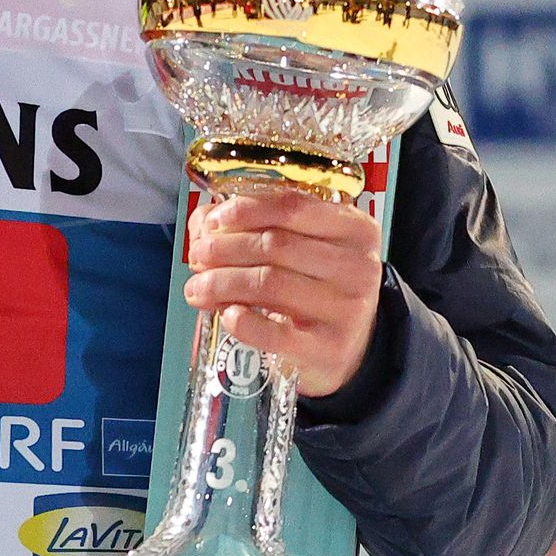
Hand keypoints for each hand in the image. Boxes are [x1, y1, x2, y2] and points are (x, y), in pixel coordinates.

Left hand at [183, 188, 383, 396]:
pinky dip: (242, 322)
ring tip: (197, 288)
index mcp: (355, 228)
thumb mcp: (303, 247)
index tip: (213, 222)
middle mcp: (358, 266)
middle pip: (275, 245)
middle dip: (224, 249)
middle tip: (197, 257)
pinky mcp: (329, 348)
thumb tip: (204, 222)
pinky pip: (275, 333)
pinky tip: (227, 315)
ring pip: (269, 283)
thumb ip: (256, 225)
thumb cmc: (317, 284)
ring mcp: (347, 309)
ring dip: (221, 283)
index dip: (245, 210)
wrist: (351, 345)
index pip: (293, 207)